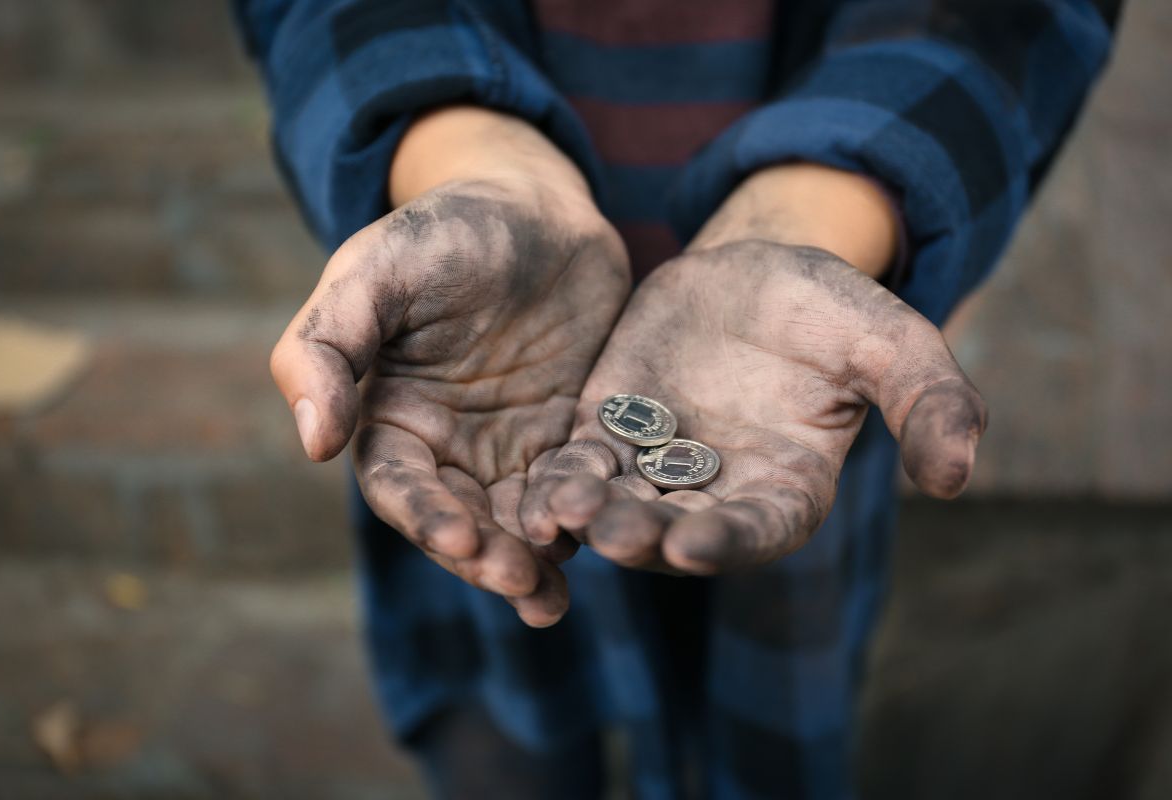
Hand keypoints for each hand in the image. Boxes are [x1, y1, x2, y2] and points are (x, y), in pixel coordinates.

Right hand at [270, 109, 629, 624]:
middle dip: (485, 556)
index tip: (458, 538)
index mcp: (392, 416)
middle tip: (520, 580)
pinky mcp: (570, 436)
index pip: (400, 485)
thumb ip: (327, 346)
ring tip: (553, 597)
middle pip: (461, 519)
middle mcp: (449, 445)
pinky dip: (587, 521)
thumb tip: (312, 445)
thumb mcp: (374, 271)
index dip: (424, 515)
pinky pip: (576, 489)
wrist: (535, 203)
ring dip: (533, 561)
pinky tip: (607, 542)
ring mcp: (513, 446)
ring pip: (519, 521)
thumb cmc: (442, 229)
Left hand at [518, 167, 985, 574]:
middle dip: (646, 536)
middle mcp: (717, 493)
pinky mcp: (607, 433)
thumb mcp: (889, 340)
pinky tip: (532, 492)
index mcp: (786, 488)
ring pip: (619, 505)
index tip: (694, 545)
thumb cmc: (830, 310)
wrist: (754, 273)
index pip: (759, 529)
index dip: (729, 540)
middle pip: (677, 530)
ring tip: (561, 512)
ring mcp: (656, 468)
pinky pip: (579, 466)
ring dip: (590, 517)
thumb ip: (928, 401)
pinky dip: (558, 482)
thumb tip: (959, 479)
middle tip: (615, 535)